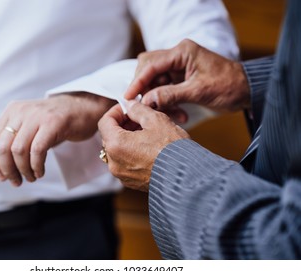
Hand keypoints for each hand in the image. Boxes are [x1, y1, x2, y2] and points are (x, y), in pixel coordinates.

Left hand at [0, 93, 115, 186]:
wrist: (83, 108)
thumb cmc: (57, 122)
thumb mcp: (31, 125)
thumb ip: (15, 142)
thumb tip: (2, 171)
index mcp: (12, 111)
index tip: (3, 176)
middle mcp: (21, 111)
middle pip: (2, 147)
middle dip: (7, 169)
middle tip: (16, 181)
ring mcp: (37, 116)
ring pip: (18, 150)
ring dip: (23, 170)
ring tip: (31, 177)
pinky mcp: (53, 123)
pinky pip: (37, 150)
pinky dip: (36, 166)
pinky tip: (40, 172)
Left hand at [98, 100, 188, 191]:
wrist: (187, 177)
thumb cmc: (173, 150)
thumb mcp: (156, 120)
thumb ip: (138, 110)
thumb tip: (130, 105)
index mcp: (116, 145)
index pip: (105, 122)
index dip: (117, 111)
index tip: (128, 108)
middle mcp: (114, 162)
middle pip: (110, 137)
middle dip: (123, 125)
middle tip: (139, 118)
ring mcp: (122, 175)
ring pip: (118, 150)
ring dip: (128, 139)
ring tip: (147, 133)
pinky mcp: (131, 182)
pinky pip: (126, 163)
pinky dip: (132, 153)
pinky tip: (149, 148)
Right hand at [125, 39, 249, 117]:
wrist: (246, 91)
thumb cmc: (228, 86)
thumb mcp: (198, 91)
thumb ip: (170, 94)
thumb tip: (146, 101)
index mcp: (182, 52)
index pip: (151, 65)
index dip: (137, 81)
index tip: (128, 97)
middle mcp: (177, 57)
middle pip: (149, 71)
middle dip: (146, 90)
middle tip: (146, 107)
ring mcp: (178, 68)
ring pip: (155, 83)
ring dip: (159, 100)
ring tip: (172, 114)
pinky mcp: (180, 79)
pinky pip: (165, 90)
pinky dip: (168, 103)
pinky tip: (179, 114)